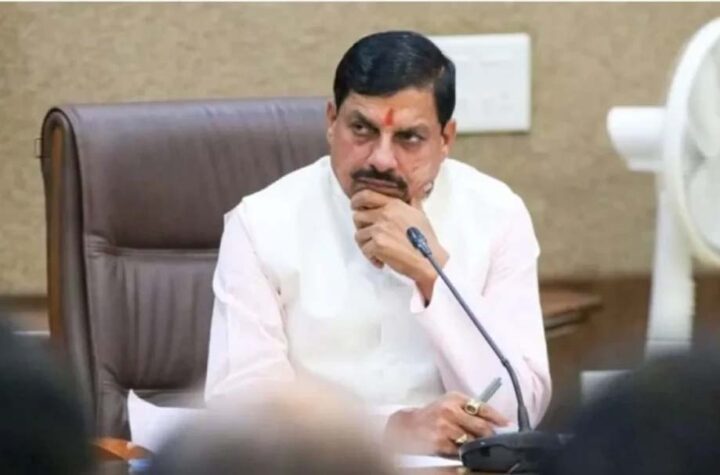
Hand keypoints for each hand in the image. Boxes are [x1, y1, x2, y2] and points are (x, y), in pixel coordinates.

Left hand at [351, 189, 448, 300]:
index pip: (366, 195)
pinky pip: (364, 250)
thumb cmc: (426, 240)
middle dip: (361, 227)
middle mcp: (384, 214)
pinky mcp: (377, 244)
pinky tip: (382, 261)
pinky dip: (371, 258)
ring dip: (366, 245)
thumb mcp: (420, 215)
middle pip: (357, 216)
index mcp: (394, 205)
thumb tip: (414, 195)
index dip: (356, 201)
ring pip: (359, 235)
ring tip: (378, 251)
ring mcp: (379, 229)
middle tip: (370, 236)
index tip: (354, 207)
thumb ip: (413, 203)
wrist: (428, 260)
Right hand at [383, 392, 509, 455]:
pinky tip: (466, 452)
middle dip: (493, 435)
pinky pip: (460, 451)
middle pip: (482, 426)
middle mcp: (450, 410)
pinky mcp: (440, 442)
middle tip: (500, 440)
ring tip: (482, 446)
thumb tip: (496, 423)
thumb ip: (470, 410)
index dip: (498, 418)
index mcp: (455, 398)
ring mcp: (445, 427)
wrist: (407, 425)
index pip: (483, 407)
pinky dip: (466, 453)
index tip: (508, 426)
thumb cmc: (432, 414)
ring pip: (473, 441)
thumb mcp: (449, 404)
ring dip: (480, 445)